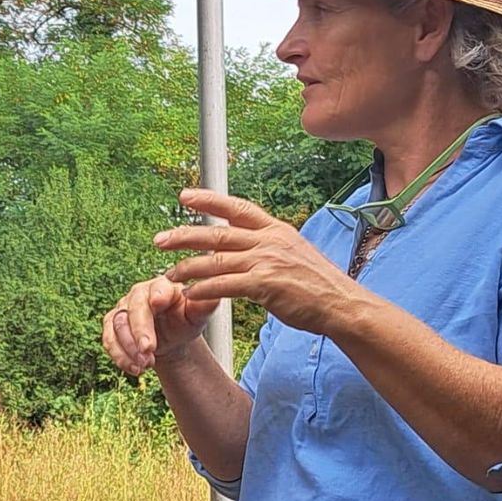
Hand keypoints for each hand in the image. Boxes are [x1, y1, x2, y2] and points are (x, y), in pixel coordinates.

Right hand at [103, 272, 220, 376]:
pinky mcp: (112, 326)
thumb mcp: (199, 314)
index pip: (157, 288)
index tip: (158, 303)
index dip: (156, 295)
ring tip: (146, 365)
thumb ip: (205, 305)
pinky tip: (135, 369)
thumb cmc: (185, 319)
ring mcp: (123, 309)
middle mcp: (139, 294)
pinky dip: (120, 356)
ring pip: (118, 325)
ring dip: (130, 348)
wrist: (172, 336)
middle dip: (139, 330)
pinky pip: (109, 340)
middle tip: (148, 349)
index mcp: (162, 286)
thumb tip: (214, 296)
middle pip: (134, 308)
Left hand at [152, 188, 358, 334]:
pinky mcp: (265, 285)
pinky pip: (224, 285)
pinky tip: (189, 294)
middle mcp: (269, 241)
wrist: (342, 304)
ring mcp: (267, 261)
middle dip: (184, 236)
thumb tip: (247, 246)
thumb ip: (268, 246)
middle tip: (160, 240)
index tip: (184, 195)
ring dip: (188, 268)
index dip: (208, 200)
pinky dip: (203, 290)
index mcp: (275, 230)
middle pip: (217, 234)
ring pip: (216, 261)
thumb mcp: (294, 253)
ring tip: (169, 274)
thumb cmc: (318, 285)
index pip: (237, 208)